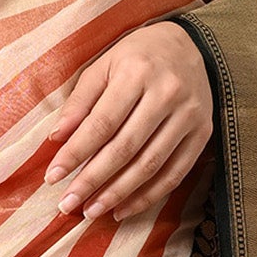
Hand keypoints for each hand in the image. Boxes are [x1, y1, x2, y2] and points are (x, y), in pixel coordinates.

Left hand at [45, 19, 213, 222]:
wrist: (189, 45)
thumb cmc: (136, 58)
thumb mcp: (103, 66)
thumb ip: (80, 102)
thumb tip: (56, 139)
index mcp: (137, 72)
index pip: (102, 123)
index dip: (76, 153)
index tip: (53, 177)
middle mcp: (167, 93)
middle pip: (125, 148)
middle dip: (93, 180)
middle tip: (69, 203)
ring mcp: (189, 115)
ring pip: (150, 165)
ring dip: (118, 194)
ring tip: (92, 211)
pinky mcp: (203, 133)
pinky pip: (175, 173)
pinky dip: (148, 196)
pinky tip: (124, 208)